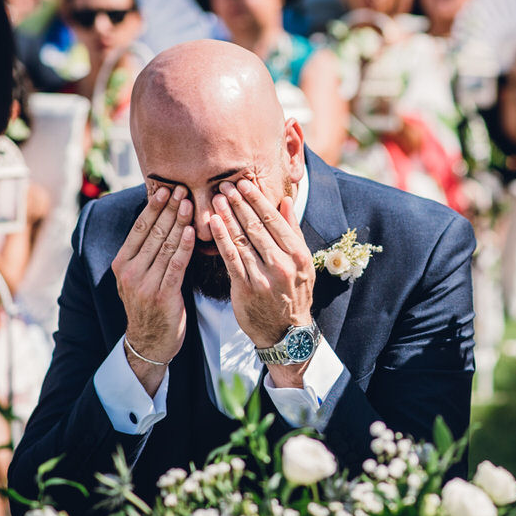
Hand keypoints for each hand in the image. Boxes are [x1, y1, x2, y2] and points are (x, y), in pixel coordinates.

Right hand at [110, 186, 194, 389]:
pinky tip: (190, 231)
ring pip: (164, 246)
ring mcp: (144, 284)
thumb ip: (149, 252)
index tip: (165, 187)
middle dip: (168, 208)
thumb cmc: (151, 305)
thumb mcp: (141, 276)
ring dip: (178, 222)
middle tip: (181, 187)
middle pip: (152, 233)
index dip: (153, 207)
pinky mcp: (162, 295)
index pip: (138, 228)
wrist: (149, 343)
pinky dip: (183, 247)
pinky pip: (175, 266)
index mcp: (121, 263)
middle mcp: (129, 271)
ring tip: (189, 202)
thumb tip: (164, 220)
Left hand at [209, 179, 314, 350]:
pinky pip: (230, 258)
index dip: (257, 200)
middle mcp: (283, 264)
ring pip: (242, 240)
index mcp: (298, 255)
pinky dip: (221, 238)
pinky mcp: (246, 288)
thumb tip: (285, 201)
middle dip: (239, 203)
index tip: (244, 183)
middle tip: (224, 185)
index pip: (274, 220)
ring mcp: (264, 277)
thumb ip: (293, 231)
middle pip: (256, 226)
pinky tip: (212, 223)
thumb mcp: (302, 262)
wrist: (286, 331)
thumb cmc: (294, 293)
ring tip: (215, 198)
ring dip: (227, 216)